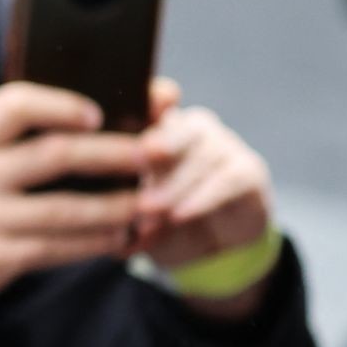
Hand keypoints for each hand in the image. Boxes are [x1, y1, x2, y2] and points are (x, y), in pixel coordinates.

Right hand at [0, 82, 146, 335]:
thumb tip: (77, 130)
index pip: (13, 103)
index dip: (62, 103)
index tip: (100, 113)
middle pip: (55, 153)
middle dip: (116, 153)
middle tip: (158, 153)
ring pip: (65, 208)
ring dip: (118, 206)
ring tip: (153, 204)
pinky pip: (56, 248)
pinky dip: (94, 244)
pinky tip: (119, 240)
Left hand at [134, 78, 277, 319]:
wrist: (209, 248)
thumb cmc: (158, 221)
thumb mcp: (131, 211)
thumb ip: (118, 200)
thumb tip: (98, 210)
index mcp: (155, 128)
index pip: (155, 101)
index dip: (151, 97)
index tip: (135, 106)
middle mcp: (190, 129)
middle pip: (180, 125)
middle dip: (160, 142)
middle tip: (140, 158)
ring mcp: (223, 146)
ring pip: (202, 154)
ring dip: (173, 185)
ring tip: (148, 209)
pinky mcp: (248, 171)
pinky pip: (228, 179)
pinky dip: (202, 198)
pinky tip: (180, 215)